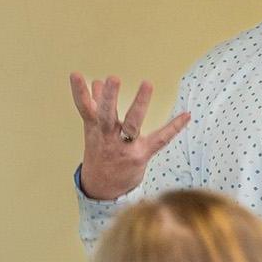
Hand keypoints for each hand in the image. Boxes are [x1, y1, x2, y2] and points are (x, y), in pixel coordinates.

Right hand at [68, 73, 190, 200]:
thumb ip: (95, 105)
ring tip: (146, 84)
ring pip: (131, 125)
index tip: (75, 74)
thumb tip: (96, 81)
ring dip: (139, 104)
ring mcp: (124, 147)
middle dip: (108, 98)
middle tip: (112, 79)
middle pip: (106, 116)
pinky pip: (160, 140)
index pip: (84, 108)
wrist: (102, 188)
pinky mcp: (141, 156)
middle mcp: (107, 137)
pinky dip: (174, 127)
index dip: (79, 92)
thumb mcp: (93, 130)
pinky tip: (187, 115)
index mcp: (94, 128)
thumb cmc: (100, 152)